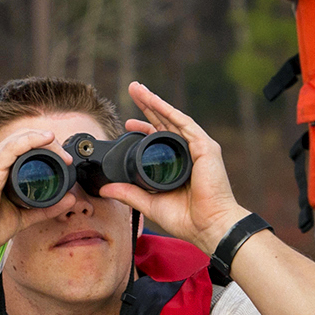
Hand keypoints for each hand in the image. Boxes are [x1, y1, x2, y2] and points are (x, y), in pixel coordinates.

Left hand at [95, 82, 244, 248]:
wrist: (209, 226)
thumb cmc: (187, 219)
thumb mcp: (150, 203)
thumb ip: (128, 194)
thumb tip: (105, 189)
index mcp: (178, 164)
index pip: (159, 139)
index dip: (144, 128)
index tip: (127, 123)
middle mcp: (188, 152)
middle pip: (165, 122)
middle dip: (148, 105)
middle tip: (132, 89)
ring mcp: (198, 148)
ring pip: (172, 118)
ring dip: (155, 102)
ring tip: (138, 88)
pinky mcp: (205, 148)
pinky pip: (184, 124)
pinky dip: (169, 111)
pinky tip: (155, 101)